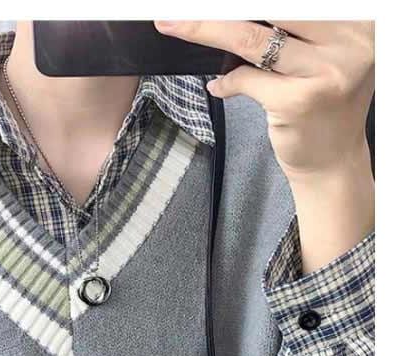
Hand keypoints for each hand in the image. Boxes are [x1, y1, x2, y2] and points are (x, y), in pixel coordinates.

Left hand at [155, 21, 374, 272]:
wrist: (334, 162)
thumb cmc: (322, 104)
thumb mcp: (319, 56)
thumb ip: (293, 31)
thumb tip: (229, 14)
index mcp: (358, 20)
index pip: (295, 1)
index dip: (246, 1)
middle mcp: (350, 40)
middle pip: (273, 9)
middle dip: (220, 9)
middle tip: (181, 7)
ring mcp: (325, 72)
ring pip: (251, 39)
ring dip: (206, 30)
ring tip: (175, 23)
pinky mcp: (299, 101)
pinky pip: (246, 79)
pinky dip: (227, 81)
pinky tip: (220, 85)